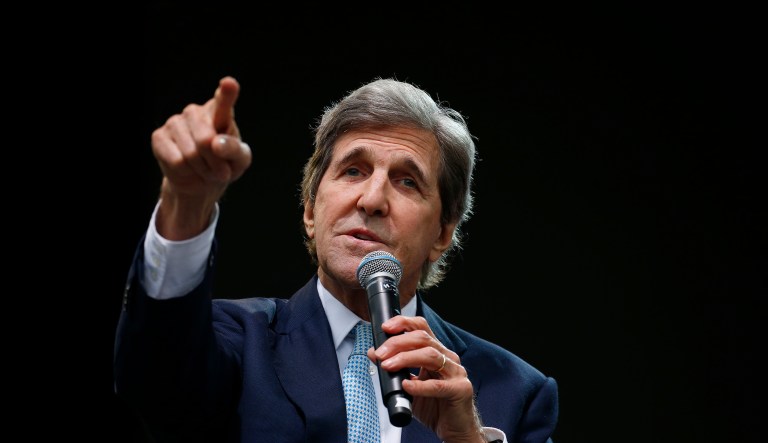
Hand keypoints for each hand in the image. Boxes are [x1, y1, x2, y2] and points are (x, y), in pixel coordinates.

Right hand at [151, 76, 251, 238]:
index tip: (229, 83)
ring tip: (204, 168)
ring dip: (202, 169)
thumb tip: (216, 144)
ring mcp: (175, 122)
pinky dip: (186, 172)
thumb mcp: (240, 161)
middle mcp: (195, 112)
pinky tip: (187, 168)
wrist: (201, 181)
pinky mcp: (159, 137)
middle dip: (215, 163)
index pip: (223, 99)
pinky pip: (177, 161)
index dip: (226, 92)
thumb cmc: (225, 165)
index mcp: (220, 111)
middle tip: (220, 171)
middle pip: (206, 140)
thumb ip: (234, 150)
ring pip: (191, 154)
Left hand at [369, 316, 484, 442]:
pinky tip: (407, 386)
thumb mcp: (409, 384)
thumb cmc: (435, 405)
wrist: (455, 428)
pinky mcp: (460, 389)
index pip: (421, 328)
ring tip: (388, 366)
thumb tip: (373, 353)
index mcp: (437, 352)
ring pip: (430, 356)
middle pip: (423, 339)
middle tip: (381, 353)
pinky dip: (419, 385)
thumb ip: (394, 369)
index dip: (404, 323)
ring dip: (405, 359)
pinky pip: (437, 386)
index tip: (386, 327)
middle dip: (398, 343)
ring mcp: (456, 372)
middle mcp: (448, 358)